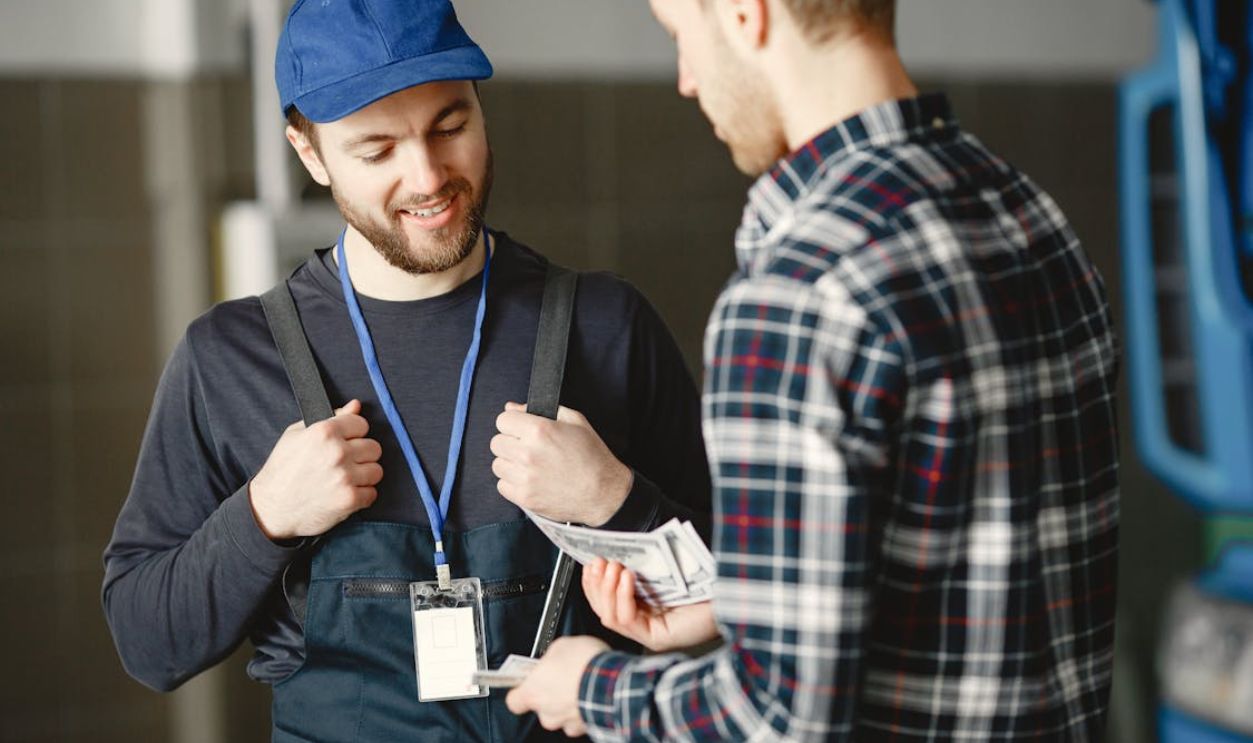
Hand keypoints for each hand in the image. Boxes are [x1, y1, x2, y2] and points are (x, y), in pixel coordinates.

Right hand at [249, 399, 382, 539]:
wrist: (270, 508)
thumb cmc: (282, 470)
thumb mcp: (297, 435)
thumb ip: (330, 417)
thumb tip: (355, 405)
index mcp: (324, 432)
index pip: (361, 424)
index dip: (354, 434)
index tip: (347, 442)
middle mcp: (337, 452)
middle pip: (373, 447)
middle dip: (362, 455)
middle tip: (346, 463)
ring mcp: (345, 476)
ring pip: (376, 470)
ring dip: (364, 476)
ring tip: (346, 479)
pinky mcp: (349, 499)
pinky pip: (372, 494)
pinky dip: (362, 496)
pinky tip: (345, 494)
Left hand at [491, 402, 631, 525]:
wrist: (604, 493)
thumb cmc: (592, 456)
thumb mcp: (575, 421)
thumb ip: (541, 409)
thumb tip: (511, 408)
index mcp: (540, 430)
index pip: (502, 420)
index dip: (513, 423)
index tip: (521, 430)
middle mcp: (528, 453)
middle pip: (496, 442)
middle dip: (510, 442)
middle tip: (527, 448)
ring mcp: (525, 477)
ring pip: (497, 464)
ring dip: (510, 464)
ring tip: (530, 466)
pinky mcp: (524, 497)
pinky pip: (502, 485)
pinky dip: (512, 483)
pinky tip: (530, 480)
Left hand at [506, 635, 608, 736]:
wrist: (613, 682)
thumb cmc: (584, 664)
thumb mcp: (562, 645)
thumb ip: (551, 656)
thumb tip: (554, 658)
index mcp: (532, 692)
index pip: (514, 701)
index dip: (520, 691)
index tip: (527, 682)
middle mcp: (546, 713)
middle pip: (541, 707)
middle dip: (552, 693)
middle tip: (563, 676)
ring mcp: (566, 723)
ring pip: (562, 714)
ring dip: (570, 701)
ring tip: (581, 683)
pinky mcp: (586, 726)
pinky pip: (581, 717)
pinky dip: (585, 707)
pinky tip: (593, 692)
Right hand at [583, 559, 718, 651]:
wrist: (734, 595)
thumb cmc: (707, 582)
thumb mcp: (668, 569)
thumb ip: (646, 564)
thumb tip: (622, 548)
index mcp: (646, 608)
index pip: (607, 601)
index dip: (594, 584)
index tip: (591, 563)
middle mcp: (645, 624)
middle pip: (603, 610)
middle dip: (597, 585)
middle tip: (600, 562)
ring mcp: (651, 633)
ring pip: (611, 617)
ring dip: (607, 590)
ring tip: (614, 568)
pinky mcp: (658, 638)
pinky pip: (628, 620)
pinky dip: (623, 597)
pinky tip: (627, 578)